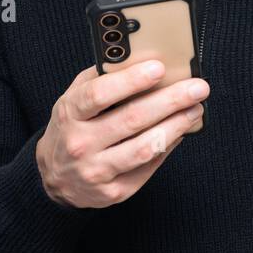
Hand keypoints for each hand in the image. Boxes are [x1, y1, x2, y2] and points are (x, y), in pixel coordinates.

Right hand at [35, 56, 207, 208]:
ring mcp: (96, 171)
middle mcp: (80, 144)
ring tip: (195, 110)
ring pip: (145, 147)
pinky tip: (180, 132)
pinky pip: (148, 167)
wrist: (55, 178)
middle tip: (197, 88)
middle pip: (131, 119)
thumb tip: (140, 60)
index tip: (159, 68)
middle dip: (170, 101)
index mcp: (70, 113)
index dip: (131, 80)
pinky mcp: (114, 192)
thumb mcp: (74, 99)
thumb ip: (101, 79)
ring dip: (176, 126)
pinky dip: (168, 147)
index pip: (100, 94)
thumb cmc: (72, 127)